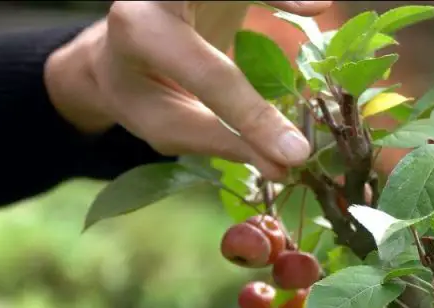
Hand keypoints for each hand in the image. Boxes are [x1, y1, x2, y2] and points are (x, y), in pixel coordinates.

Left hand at [44, 1, 332, 179]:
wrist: (116, 53)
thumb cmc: (141, 92)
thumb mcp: (167, 125)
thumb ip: (223, 141)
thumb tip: (284, 165)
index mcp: (140, 34)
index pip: (210, 74)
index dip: (254, 115)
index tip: (296, 154)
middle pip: (223, 0)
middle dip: (270, 11)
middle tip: (317, 44)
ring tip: (317, 8)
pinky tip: (316, 6)